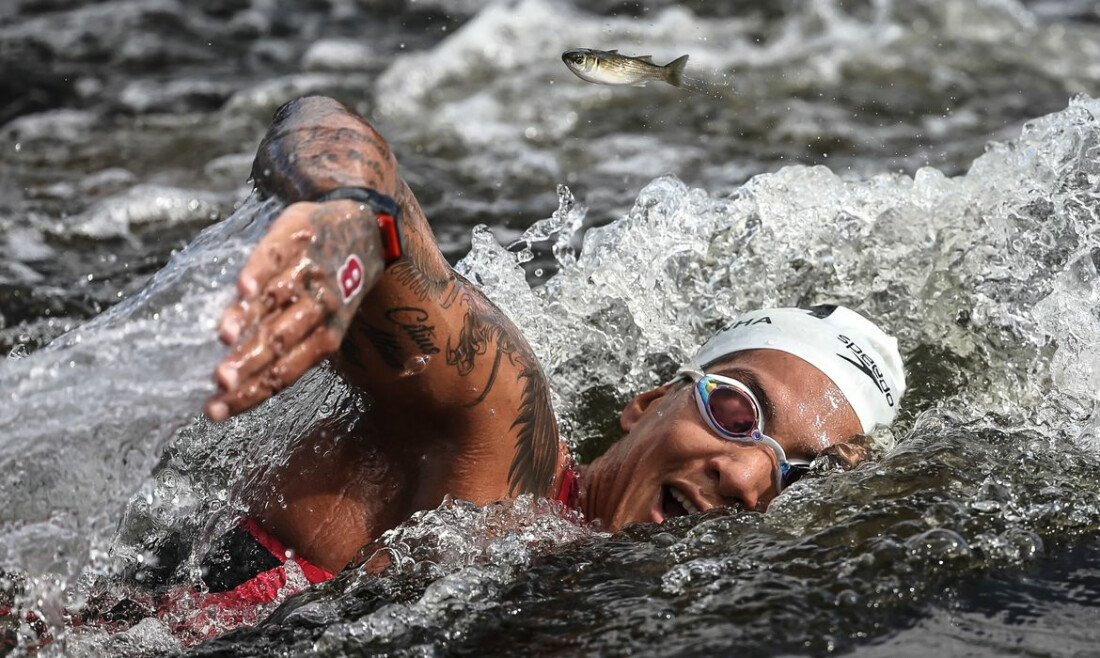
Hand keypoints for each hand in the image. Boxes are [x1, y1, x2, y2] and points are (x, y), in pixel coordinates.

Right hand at [205, 200, 383, 421]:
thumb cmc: (332, 285)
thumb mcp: (323, 321)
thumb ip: (285, 344)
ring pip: (278, 299)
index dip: (251, 393)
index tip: (215, 411)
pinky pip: (277, 257)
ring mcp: (310, 271)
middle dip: (250, 362)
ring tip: (224, 336)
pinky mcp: (299, 236)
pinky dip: (261, 271)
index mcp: (326, 336)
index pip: (284, 372)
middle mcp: (321, 307)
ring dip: (250, 318)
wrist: (365, 228)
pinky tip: (244, 287)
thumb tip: (234, 380)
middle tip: (220, 380)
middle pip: (281, 340)